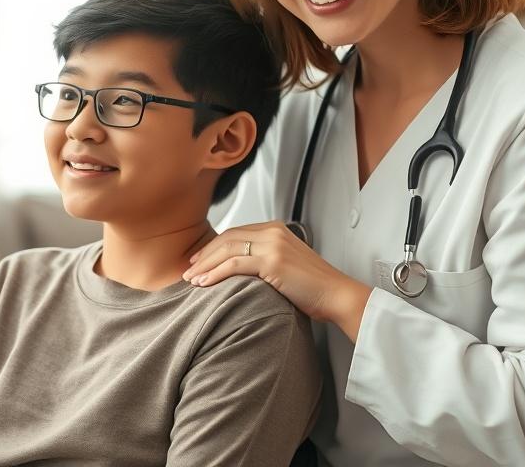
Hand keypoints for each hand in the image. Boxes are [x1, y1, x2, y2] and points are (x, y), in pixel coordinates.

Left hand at [182, 222, 372, 339]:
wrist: (336, 295)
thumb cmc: (314, 288)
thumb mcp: (286, 266)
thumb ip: (264, 260)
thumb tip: (238, 270)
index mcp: (276, 229)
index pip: (236, 232)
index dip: (214, 246)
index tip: (199, 260)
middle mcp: (273, 232)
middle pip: (228, 238)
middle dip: (204, 255)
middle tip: (188, 269)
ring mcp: (273, 245)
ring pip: (227, 249)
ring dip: (205, 265)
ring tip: (191, 279)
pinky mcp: (272, 261)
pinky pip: (234, 264)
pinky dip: (215, 274)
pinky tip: (204, 283)